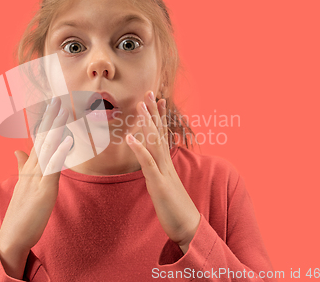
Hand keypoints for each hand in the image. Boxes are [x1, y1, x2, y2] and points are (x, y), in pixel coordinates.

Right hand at [0, 96, 72, 276]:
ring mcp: (37, 177)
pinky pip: (52, 168)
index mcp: (31, 166)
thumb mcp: (23, 185)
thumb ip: (22, 166)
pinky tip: (67, 140)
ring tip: (62, 110)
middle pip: (43, 138)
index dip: (46, 121)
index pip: (39, 139)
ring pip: (47, 147)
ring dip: (55, 128)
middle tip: (57, 97)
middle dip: (51, 117)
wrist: (13, 235)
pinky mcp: (43, 189)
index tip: (52, 104)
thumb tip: (17, 150)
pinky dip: (59, 153)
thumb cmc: (21, 211)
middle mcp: (33, 168)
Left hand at [125, 91, 200, 253]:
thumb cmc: (176, 208)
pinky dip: (139, 149)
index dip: (159, 117)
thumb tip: (155, 166)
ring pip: (155, 142)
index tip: (156, 100)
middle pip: (160, 133)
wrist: (189, 227)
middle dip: (153, 112)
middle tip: (149, 92)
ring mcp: (163, 172)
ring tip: (140, 106)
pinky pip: (148, 164)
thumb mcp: (166, 187)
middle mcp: (166, 164)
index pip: (163, 135)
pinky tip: (131, 138)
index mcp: (167, 164)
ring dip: (147, 123)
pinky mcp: (159, 183)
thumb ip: (161, 173)